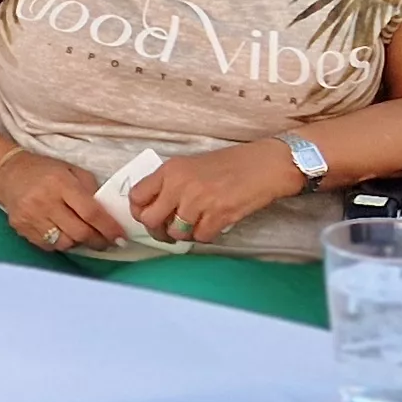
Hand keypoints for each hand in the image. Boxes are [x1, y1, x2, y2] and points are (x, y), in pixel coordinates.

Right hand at [0, 149, 122, 253]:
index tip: (121, 237)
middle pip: (79, 232)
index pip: (90, 212)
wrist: (8, 173)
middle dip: (98, 241)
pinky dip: (61, 243)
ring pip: (65, 243)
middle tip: (108, 242)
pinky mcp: (22, 228)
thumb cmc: (45, 171)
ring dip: (79, 242)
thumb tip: (109, 215)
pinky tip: (63, 233)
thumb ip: (90, 190)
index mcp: (60, 184)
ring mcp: (31, 217)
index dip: (109, 228)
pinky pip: (49, 245)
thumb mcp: (71, 171)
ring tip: (83, 235)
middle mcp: (44, 201)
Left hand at [125, 142, 303, 247]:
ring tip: (197, 224)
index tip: (149, 217)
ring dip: (185, 234)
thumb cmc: (230, 164)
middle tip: (168, 231)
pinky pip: (200, 237)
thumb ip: (170, 183)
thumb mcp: (191, 166)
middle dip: (158, 231)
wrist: (265, 164)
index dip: (140, 212)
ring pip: (176, 233)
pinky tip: (213, 224)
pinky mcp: (219, 215)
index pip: (136, 197)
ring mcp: (199, 201)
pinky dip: (205, 235)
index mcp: (170, 170)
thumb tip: (153, 208)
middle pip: (150, 220)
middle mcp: (180, 185)